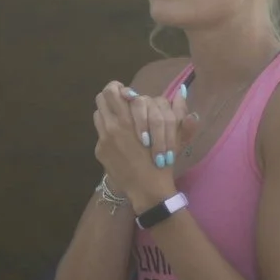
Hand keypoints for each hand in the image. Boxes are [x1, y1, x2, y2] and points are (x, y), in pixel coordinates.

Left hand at [94, 81, 193, 210]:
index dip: (118, 89)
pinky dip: (108, 132)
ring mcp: (102, 139)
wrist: (147, 190)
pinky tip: (120, 142)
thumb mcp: (174, 136)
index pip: (111, 91)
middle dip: (111, 99)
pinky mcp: (100, 151)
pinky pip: (100, 133)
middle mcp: (111, 126)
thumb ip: (178, 112)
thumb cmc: (163, 162)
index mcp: (128, 120)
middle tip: (122, 105)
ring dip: (109, 114)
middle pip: (101, 99)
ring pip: (99, 114)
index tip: (127, 96)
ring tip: (121, 123)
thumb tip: (181, 92)